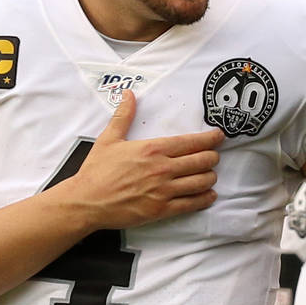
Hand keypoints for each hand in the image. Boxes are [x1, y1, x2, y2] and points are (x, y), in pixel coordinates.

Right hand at [70, 90, 223, 228]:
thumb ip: (123, 116)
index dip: (210, 139)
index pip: (191, 141)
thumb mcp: (109, 139)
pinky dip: (204, 199)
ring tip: (210, 175)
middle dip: (212, 157)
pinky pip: (192, 204)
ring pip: (201, 182)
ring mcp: (163, 190)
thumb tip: (128, 94)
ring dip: (210, 178)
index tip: (219, 136)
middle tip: (214, 156)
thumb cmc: (97, 171)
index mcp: (153, 149)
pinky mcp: (161, 210)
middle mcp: (162, 168)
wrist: (86, 201)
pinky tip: (209, 196)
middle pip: (202, 161)